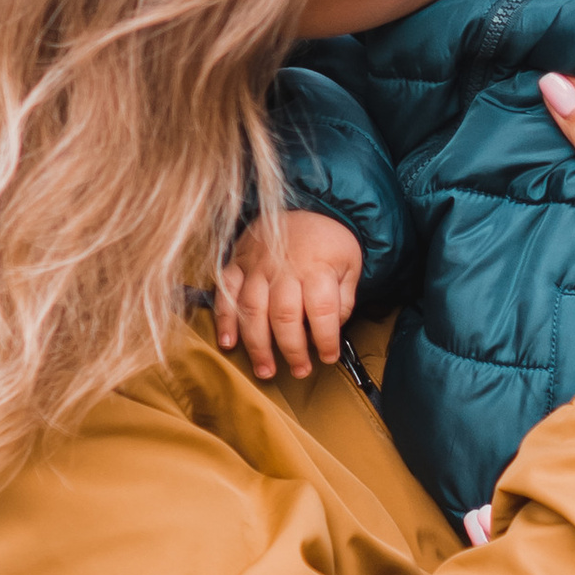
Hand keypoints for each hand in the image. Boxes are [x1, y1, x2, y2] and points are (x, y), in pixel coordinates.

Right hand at [216, 210, 362, 379]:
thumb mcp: (350, 264)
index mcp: (317, 268)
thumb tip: (332, 329)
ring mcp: (256, 266)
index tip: (328, 357)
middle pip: (284, 316)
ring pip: (252, 310)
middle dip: (291, 350)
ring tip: (265, 370)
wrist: (308, 202)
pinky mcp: (237, 262)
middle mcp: (284, 268)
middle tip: (299, 371)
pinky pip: (226, 292)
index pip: (322, 311)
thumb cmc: (330, 240)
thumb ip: (343, 298)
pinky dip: (224, 318)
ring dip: (257, 344)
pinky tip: (228, 342)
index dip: (325, 339)